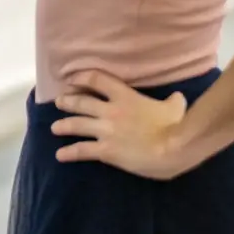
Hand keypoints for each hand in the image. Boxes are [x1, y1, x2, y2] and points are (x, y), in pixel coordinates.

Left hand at [50, 71, 188, 180]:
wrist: (173, 148)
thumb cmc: (175, 126)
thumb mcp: (175, 106)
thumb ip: (173, 100)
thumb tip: (178, 98)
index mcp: (125, 96)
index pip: (98, 79)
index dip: (82, 77)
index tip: (72, 79)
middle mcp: (111, 110)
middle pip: (82, 102)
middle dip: (68, 101)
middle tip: (58, 102)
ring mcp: (106, 131)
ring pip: (77, 125)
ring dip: (64, 125)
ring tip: (54, 127)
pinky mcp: (107, 150)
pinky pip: (83, 150)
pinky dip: (69, 153)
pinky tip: (60, 155)